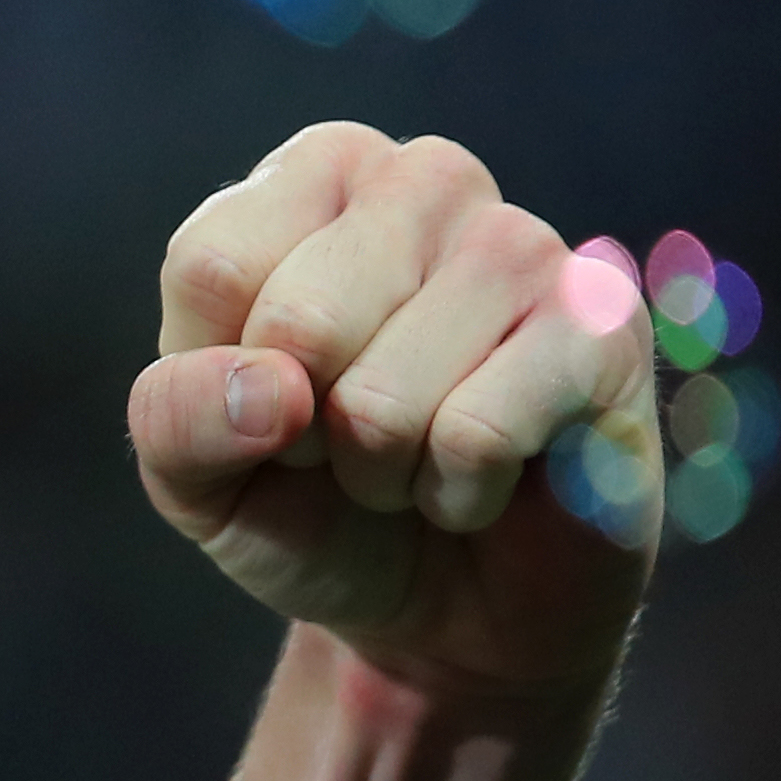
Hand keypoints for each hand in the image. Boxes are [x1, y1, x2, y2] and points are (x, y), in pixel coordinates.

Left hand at [130, 123, 657, 701]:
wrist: (440, 603)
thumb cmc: (308, 505)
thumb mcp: (195, 475)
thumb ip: (175, 417)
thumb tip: (268, 387)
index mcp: (313, 177)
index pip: (212, 266)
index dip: (220, 378)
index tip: (265, 397)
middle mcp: (424, 181)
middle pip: (299, 322)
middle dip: (305, 430)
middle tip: (346, 439)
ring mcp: (524, 246)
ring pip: (385, 395)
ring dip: (382, 469)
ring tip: (416, 455)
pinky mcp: (604, 330)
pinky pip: (478, 435)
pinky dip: (456, 493)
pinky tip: (481, 479)